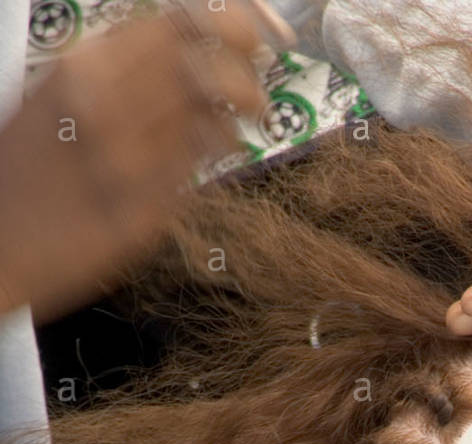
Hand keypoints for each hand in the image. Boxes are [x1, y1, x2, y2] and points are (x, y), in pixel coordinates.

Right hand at [0, 0, 293, 323]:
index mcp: (83, 69)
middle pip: (205, 65)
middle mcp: (108, 110)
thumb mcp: (59, 93)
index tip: (260, 26)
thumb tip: (183, 44)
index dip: (233, 19)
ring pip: (215, 118)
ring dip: (244, 108)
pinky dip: (221, 150)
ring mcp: (130, 164)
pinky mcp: (146, 213)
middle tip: (261, 70)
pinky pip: (203, 170)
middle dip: (249, 63)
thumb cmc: (28, 167)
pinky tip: (219, 146)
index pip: (178, 22)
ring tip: (249, 110)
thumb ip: (119, 66)